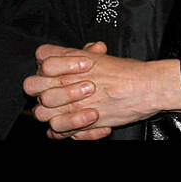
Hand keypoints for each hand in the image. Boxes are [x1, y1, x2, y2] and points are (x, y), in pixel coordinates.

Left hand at [24, 41, 180, 138]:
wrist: (147, 88)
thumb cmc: (130, 72)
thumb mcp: (106, 56)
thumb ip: (88, 53)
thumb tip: (88, 49)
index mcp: (73, 61)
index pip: (42, 57)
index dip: (50, 62)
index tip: (65, 67)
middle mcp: (68, 81)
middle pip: (33, 85)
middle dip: (43, 88)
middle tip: (61, 90)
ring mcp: (71, 104)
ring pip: (41, 111)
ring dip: (53, 111)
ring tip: (73, 109)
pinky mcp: (79, 124)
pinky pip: (56, 132)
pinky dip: (63, 130)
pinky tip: (78, 124)